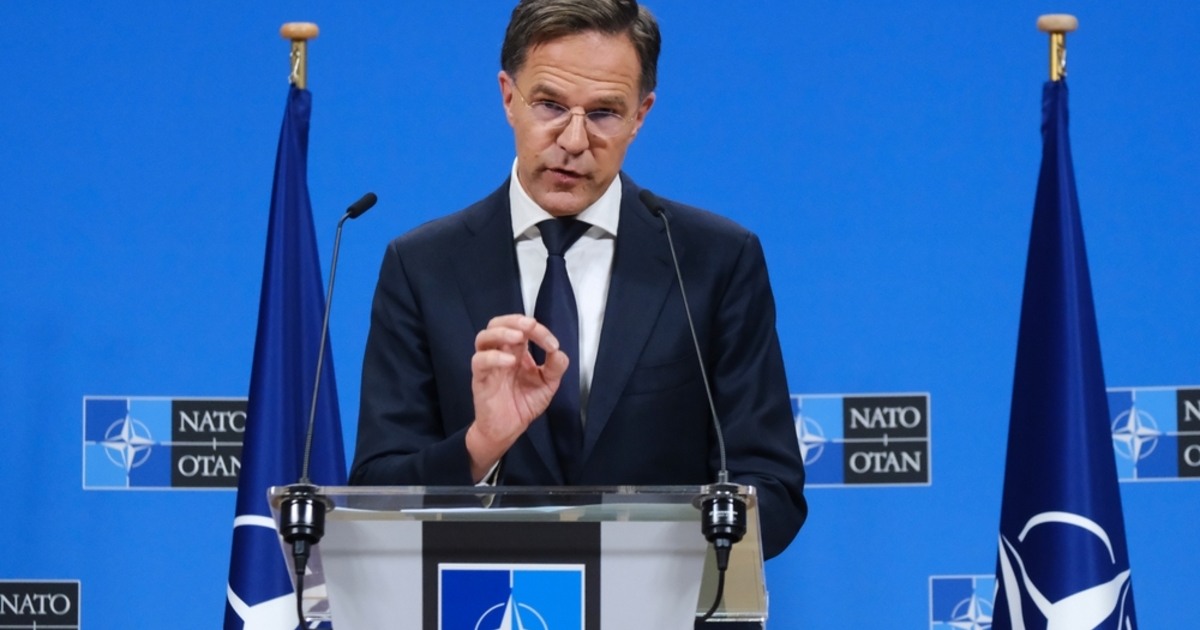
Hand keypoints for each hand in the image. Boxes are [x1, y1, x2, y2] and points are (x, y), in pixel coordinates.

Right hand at [465, 314, 568, 481]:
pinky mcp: (480, 378)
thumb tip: (558, 351)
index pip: (523, 329)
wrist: (508, 429)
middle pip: (498, 323)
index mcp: (517, 351)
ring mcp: (488, 364)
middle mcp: (501, 353)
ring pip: (484, 337)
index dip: (538, 331)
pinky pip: (479, 361)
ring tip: (518, 338)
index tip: (552, 344)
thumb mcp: (547, 385)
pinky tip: (510, 362)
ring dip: (501, 332)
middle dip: (514, 320)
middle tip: (530, 326)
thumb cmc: (524, 403)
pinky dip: (493, 357)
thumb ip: (555, 368)